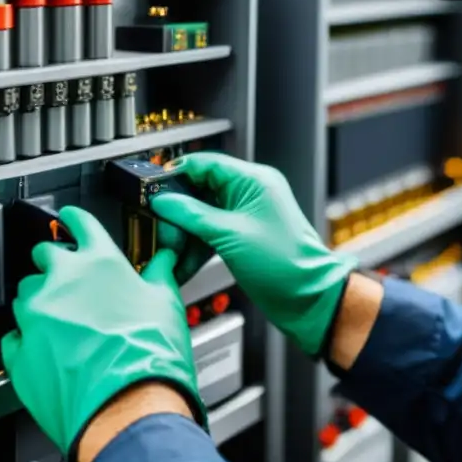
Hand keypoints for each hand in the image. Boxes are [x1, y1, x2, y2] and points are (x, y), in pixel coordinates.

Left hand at [1, 206, 205, 460]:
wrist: (128, 408)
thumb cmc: (150, 357)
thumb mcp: (168, 303)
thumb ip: (160, 274)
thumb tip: (165, 260)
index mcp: (99, 262)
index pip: (79, 222)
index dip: (75, 219)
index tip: (71, 220)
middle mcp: (62, 281)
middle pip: (45, 256)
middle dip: (56, 265)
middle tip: (75, 283)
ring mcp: (35, 316)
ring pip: (25, 295)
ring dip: (42, 303)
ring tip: (66, 325)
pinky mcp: (20, 352)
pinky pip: (15, 337)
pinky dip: (28, 340)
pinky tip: (50, 351)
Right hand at [151, 153, 356, 356]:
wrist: (307, 297)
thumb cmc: (285, 263)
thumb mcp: (230, 235)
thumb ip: (192, 215)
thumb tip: (164, 201)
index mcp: (254, 180)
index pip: (206, 164)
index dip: (177, 173)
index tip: (154, 188)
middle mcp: (251, 193)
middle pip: (201, 190)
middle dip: (179, 211)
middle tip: (162, 227)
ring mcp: (247, 216)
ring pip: (204, 215)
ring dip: (185, 234)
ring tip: (170, 251)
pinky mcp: (244, 236)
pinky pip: (212, 233)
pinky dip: (197, 247)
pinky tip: (183, 263)